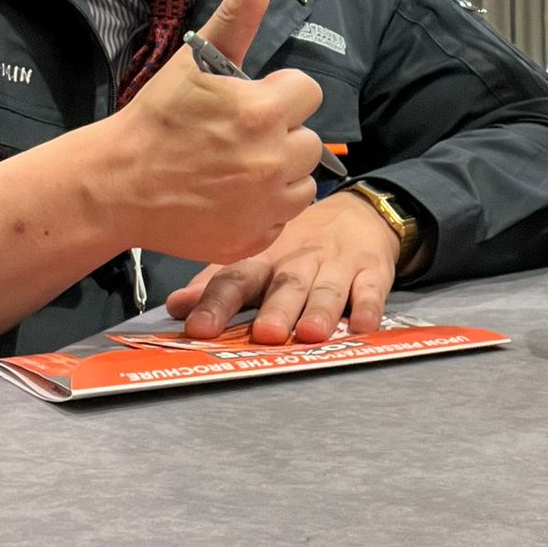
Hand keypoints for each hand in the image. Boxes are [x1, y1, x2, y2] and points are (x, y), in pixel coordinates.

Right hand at [90, 0, 323, 263]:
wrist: (116, 185)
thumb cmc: (156, 118)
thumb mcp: (195, 61)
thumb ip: (237, 15)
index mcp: (263, 112)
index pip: (308, 92)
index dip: (279, 94)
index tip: (249, 101)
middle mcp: (273, 160)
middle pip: (309, 139)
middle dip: (281, 133)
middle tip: (237, 136)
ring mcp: (265, 205)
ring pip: (302, 181)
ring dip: (280, 172)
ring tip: (237, 166)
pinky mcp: (254, 238)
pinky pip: (282, 217)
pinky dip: (265, 209)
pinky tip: (231, 197)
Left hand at [165, 193, 399, 344]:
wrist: (358, 213)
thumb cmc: (299, 245)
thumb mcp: (258, 256)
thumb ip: (218, 283)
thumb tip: (175, 306)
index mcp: (265, 259)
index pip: (237, 278)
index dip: (217, 302)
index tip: (199, 326)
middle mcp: (299, 260)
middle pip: (286, 285)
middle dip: (276, 309)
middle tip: (265, 334)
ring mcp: (337, 265)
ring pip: (327, 288)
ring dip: (320, 310)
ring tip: (311, 333)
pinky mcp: (372, 270)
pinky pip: (372, 289)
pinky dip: (368, 308)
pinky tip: (364, 326)